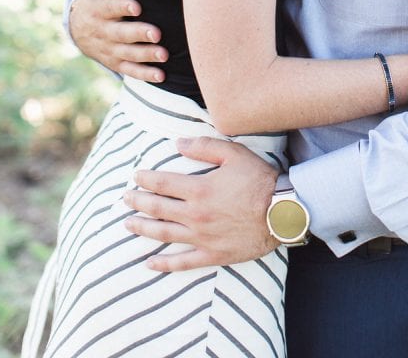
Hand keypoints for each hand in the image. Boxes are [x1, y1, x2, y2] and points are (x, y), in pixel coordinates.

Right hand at [69, 0, 166, 81]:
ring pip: (127, 54)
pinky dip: (145, 75)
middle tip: (157, 33)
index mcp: (98, 9)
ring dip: (146, 55)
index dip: (122, 7)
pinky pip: (129, 71)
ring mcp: (108, 49)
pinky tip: (161, 75)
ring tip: (164, 54)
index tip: (137, 6)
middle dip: (139, 34)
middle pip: (121, 33)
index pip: (111, 8)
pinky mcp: (115, 63)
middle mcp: (102, 31)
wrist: (78, 28)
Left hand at [123, 136, 278, 270]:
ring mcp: (202, 238)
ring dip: (143, 229)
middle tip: (125, 198)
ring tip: (128, 224)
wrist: (282, 213)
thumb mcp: (234, 154)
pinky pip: (183, 263)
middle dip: (138, 202)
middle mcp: (195, 215)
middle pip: (158, 208)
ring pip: (164, 234)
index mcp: (199, 190)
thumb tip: (177, 143)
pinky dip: (164, 264)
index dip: (145, 179)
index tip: (135, 176)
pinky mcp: (212, 255)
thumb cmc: (259, 180)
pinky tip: (150, 263)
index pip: (162, 183)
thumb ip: (204, 147)